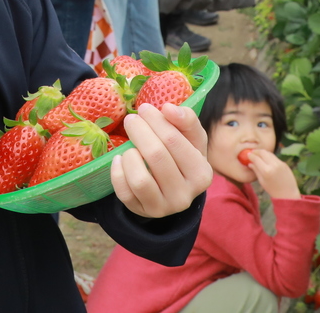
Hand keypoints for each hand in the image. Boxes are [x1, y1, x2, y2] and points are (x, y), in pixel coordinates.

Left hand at [111, 103, 211, 217]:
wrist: (172, 189)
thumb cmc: (183, 156)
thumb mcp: (192, 138)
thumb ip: (186, 119)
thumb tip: (168, 108)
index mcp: (202, 174)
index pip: (175, 141)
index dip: (156, 121)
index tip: (144, 108)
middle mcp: (185, 195)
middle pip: (156, 156)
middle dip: (140, 132)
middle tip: (131, 119)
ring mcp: (164, 207)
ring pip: (140, 179)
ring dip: (130, 156)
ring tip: (130, 146)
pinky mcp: (142, 211)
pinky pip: (124, 192)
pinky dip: (117, 172)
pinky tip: (120, 160)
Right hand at [248, 148, 300, 199]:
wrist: (288, 194)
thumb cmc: (273, 190)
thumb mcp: (262, 181)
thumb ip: (256, 170)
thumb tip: (250, 163)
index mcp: (266, 171)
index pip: (256, 158)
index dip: (251, 155)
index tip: (248, 155)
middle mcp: (273, 165)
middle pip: (263, 152)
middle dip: (256, 151)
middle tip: (252, 153)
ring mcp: (280, 163)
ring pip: (269, 153)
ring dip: (263, 153)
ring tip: (259, 155)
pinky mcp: (284, 163)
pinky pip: (275, 157)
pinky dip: (269, 157)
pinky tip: (267, 160)